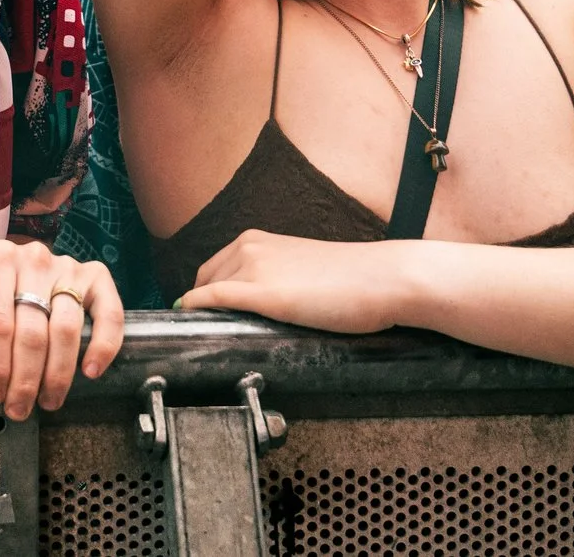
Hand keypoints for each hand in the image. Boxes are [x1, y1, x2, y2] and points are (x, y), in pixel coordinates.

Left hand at [0, 240, 123, 418]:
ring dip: (59, 373)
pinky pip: (109, 312)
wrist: (8, 272)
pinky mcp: (96, 277)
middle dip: (25, 378)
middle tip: (19, 408)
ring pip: (67, 328)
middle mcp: (35, 258)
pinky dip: (104, 344)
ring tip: (48, 400)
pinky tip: (91, 371)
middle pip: (33, 331)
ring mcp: (68, 267)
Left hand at [177, 228, 415, 334]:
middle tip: (206, 328)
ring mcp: (255, 268)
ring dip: (202, 311)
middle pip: (205, 280)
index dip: (205, 292)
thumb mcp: (300, 267)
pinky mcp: (265, 294)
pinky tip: (191, 318)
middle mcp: (249, 246)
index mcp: (257, 239)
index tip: (205, 311)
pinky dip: (196, 308)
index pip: (213, 268)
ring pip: (208, 291)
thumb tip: (256, 301)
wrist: (382, 279)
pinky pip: (214, 299)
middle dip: (201, 303)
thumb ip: (274, 276)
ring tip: (207, 334)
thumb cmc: (352, 278)